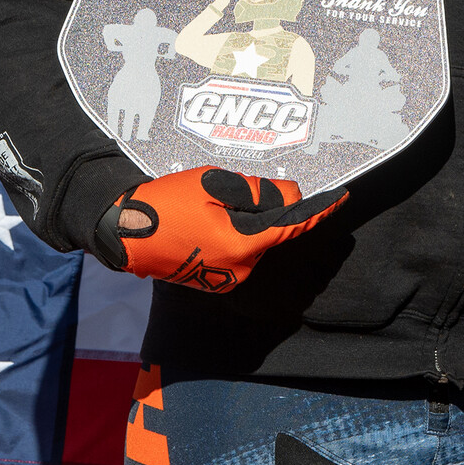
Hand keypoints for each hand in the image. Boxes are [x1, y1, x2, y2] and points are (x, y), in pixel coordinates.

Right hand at [92, 168, 346, 291]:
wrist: (122, 232)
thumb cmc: (166, 203)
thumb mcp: (213, 184)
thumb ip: (258, 192)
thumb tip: (292, 196)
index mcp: (243, 245)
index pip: (292, 226)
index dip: (319, 211)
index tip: (341, 198)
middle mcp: (240, 269)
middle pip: (269, 231)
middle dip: (264, 209)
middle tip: (234, 187)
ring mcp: (224, 278)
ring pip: (251, 241)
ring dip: (244, 221)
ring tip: (210, 202)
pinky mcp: (211, 280)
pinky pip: (235, 252)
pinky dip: (232, 234)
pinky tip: (204, 219)